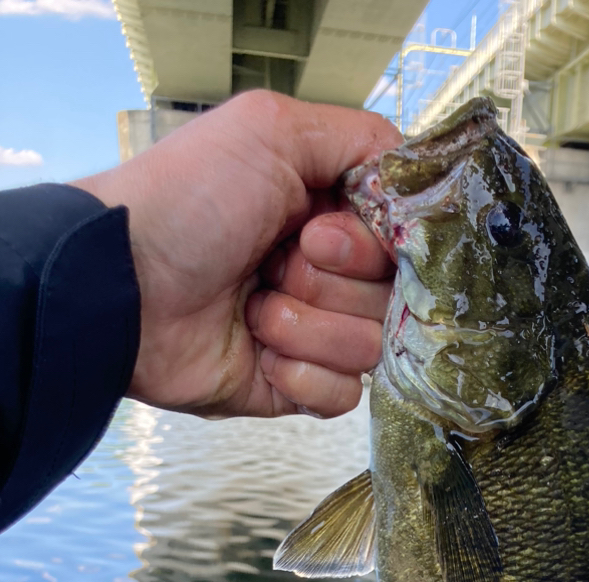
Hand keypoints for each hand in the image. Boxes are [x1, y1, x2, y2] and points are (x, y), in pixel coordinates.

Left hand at [72, 91, 399, 418]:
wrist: (123, 288)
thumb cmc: (185, 202)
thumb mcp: (270, 130)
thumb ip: (360, 140)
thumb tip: (415, 177)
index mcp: (328, 213)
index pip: (401, 240)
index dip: (369, 243)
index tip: (317, 231)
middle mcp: (325, 272)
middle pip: (392, 297)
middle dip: (332, 283)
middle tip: (275, 266)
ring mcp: (311, 331)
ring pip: (370, 348)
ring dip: (309, 327)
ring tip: (254, 309)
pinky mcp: (293, 385)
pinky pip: (343, 395)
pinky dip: (302, 374)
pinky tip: (259, 353)